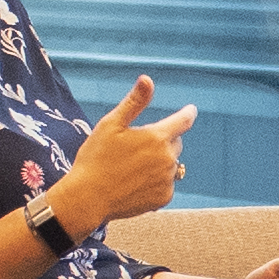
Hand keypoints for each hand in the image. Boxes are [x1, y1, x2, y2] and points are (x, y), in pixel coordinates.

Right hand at [47, 75, 198, 233]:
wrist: (88, 198)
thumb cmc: (96, 158)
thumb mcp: (111, 125)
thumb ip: (134, 102)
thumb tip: (147, 79)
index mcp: (157, 137)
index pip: (183, 121)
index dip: (188, 113)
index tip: (191, 110)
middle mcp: (167, 159)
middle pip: (174, 143)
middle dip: (162, 141)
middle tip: (135, 147)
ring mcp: (167, 180)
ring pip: (170, 165)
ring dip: (159, 162)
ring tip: (132, 168)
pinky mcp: (163, 198)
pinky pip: (166, 184)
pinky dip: (155, 182)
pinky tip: (134, 183)